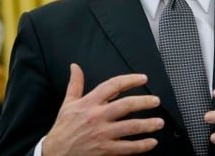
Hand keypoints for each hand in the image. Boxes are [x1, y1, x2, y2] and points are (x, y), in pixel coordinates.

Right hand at [42, 64, 163, 155]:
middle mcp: (97, 117)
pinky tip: (152, 142)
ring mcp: (102, 134)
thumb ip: (75, 84)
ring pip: (130, 127)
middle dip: (144, 102)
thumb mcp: (68, 103)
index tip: (143, 79)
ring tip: (159, 122)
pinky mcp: (105, 150)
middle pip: (126, 106)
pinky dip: (141, 146)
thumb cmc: (63, 128)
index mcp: (89, 103)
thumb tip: (75, 66)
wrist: (55, 153)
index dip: (129, 80)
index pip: (112, 86)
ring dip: (148, 124)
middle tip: (156, 101)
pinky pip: (127, 148)